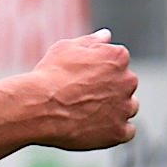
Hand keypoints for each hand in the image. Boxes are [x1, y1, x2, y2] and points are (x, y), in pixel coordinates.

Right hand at [29, 28, 138, 149]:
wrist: (38, 106)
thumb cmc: (50, 74)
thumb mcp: (65, 48)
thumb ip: (91, 41)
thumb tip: (106, 35)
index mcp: (117, 58)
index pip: (118, 61)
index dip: (98, 68)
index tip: (81, 75)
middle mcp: (128, 81)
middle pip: (124, 84)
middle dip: (109, 88)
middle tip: (80, 94)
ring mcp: (125, 108)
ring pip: (128, 107)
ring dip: (114, 108)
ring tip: (86, 111)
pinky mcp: (119, 132)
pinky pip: (126, 130)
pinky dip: (114, 129)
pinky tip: (94, 126)